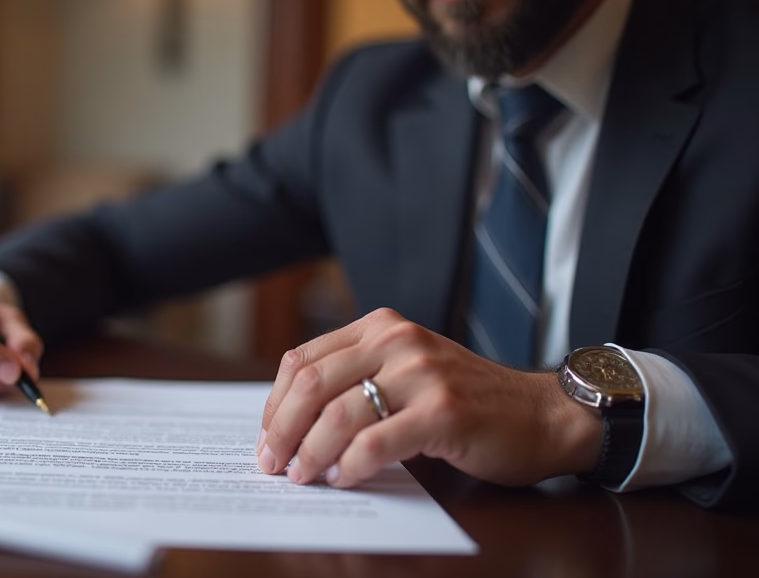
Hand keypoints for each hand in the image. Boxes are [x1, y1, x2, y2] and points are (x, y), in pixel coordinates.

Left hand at [256, 308, 601, 487]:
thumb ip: (357, 380)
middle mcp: (397, 341)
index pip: (303, 360)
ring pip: (338, 416)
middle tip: (272, 464)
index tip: (266, 437)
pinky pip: (375, 443)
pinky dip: (350, 467)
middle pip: (311, 386)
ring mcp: (421, 374)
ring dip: (310, 454)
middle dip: (281, 430)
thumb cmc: (468, 400)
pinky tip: (344, 479)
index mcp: (380, 328)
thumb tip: (291, 423)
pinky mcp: (443, 412)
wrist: (541, 414)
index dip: (274, 404)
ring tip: (303, 477)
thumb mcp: (407, 370)